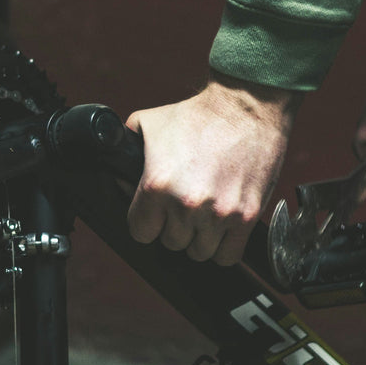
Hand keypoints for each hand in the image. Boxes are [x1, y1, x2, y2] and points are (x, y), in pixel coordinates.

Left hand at [125, 72, 301, 264]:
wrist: (246, 107)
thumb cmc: (197, 115)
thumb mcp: (148, 124)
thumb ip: (125, 153)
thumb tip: (118, 180)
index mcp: (157, 185)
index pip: (140, 232)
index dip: (146, 222)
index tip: (154, 213)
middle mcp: (187, 204)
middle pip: (171, 243)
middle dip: (174, 226)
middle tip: (182, 205)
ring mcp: (219, 214)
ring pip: (198, 253)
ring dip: (198, 237)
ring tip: (203, 213)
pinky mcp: (246, 217)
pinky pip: (227, 257)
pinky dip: (222, 248)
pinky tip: (220, 228)